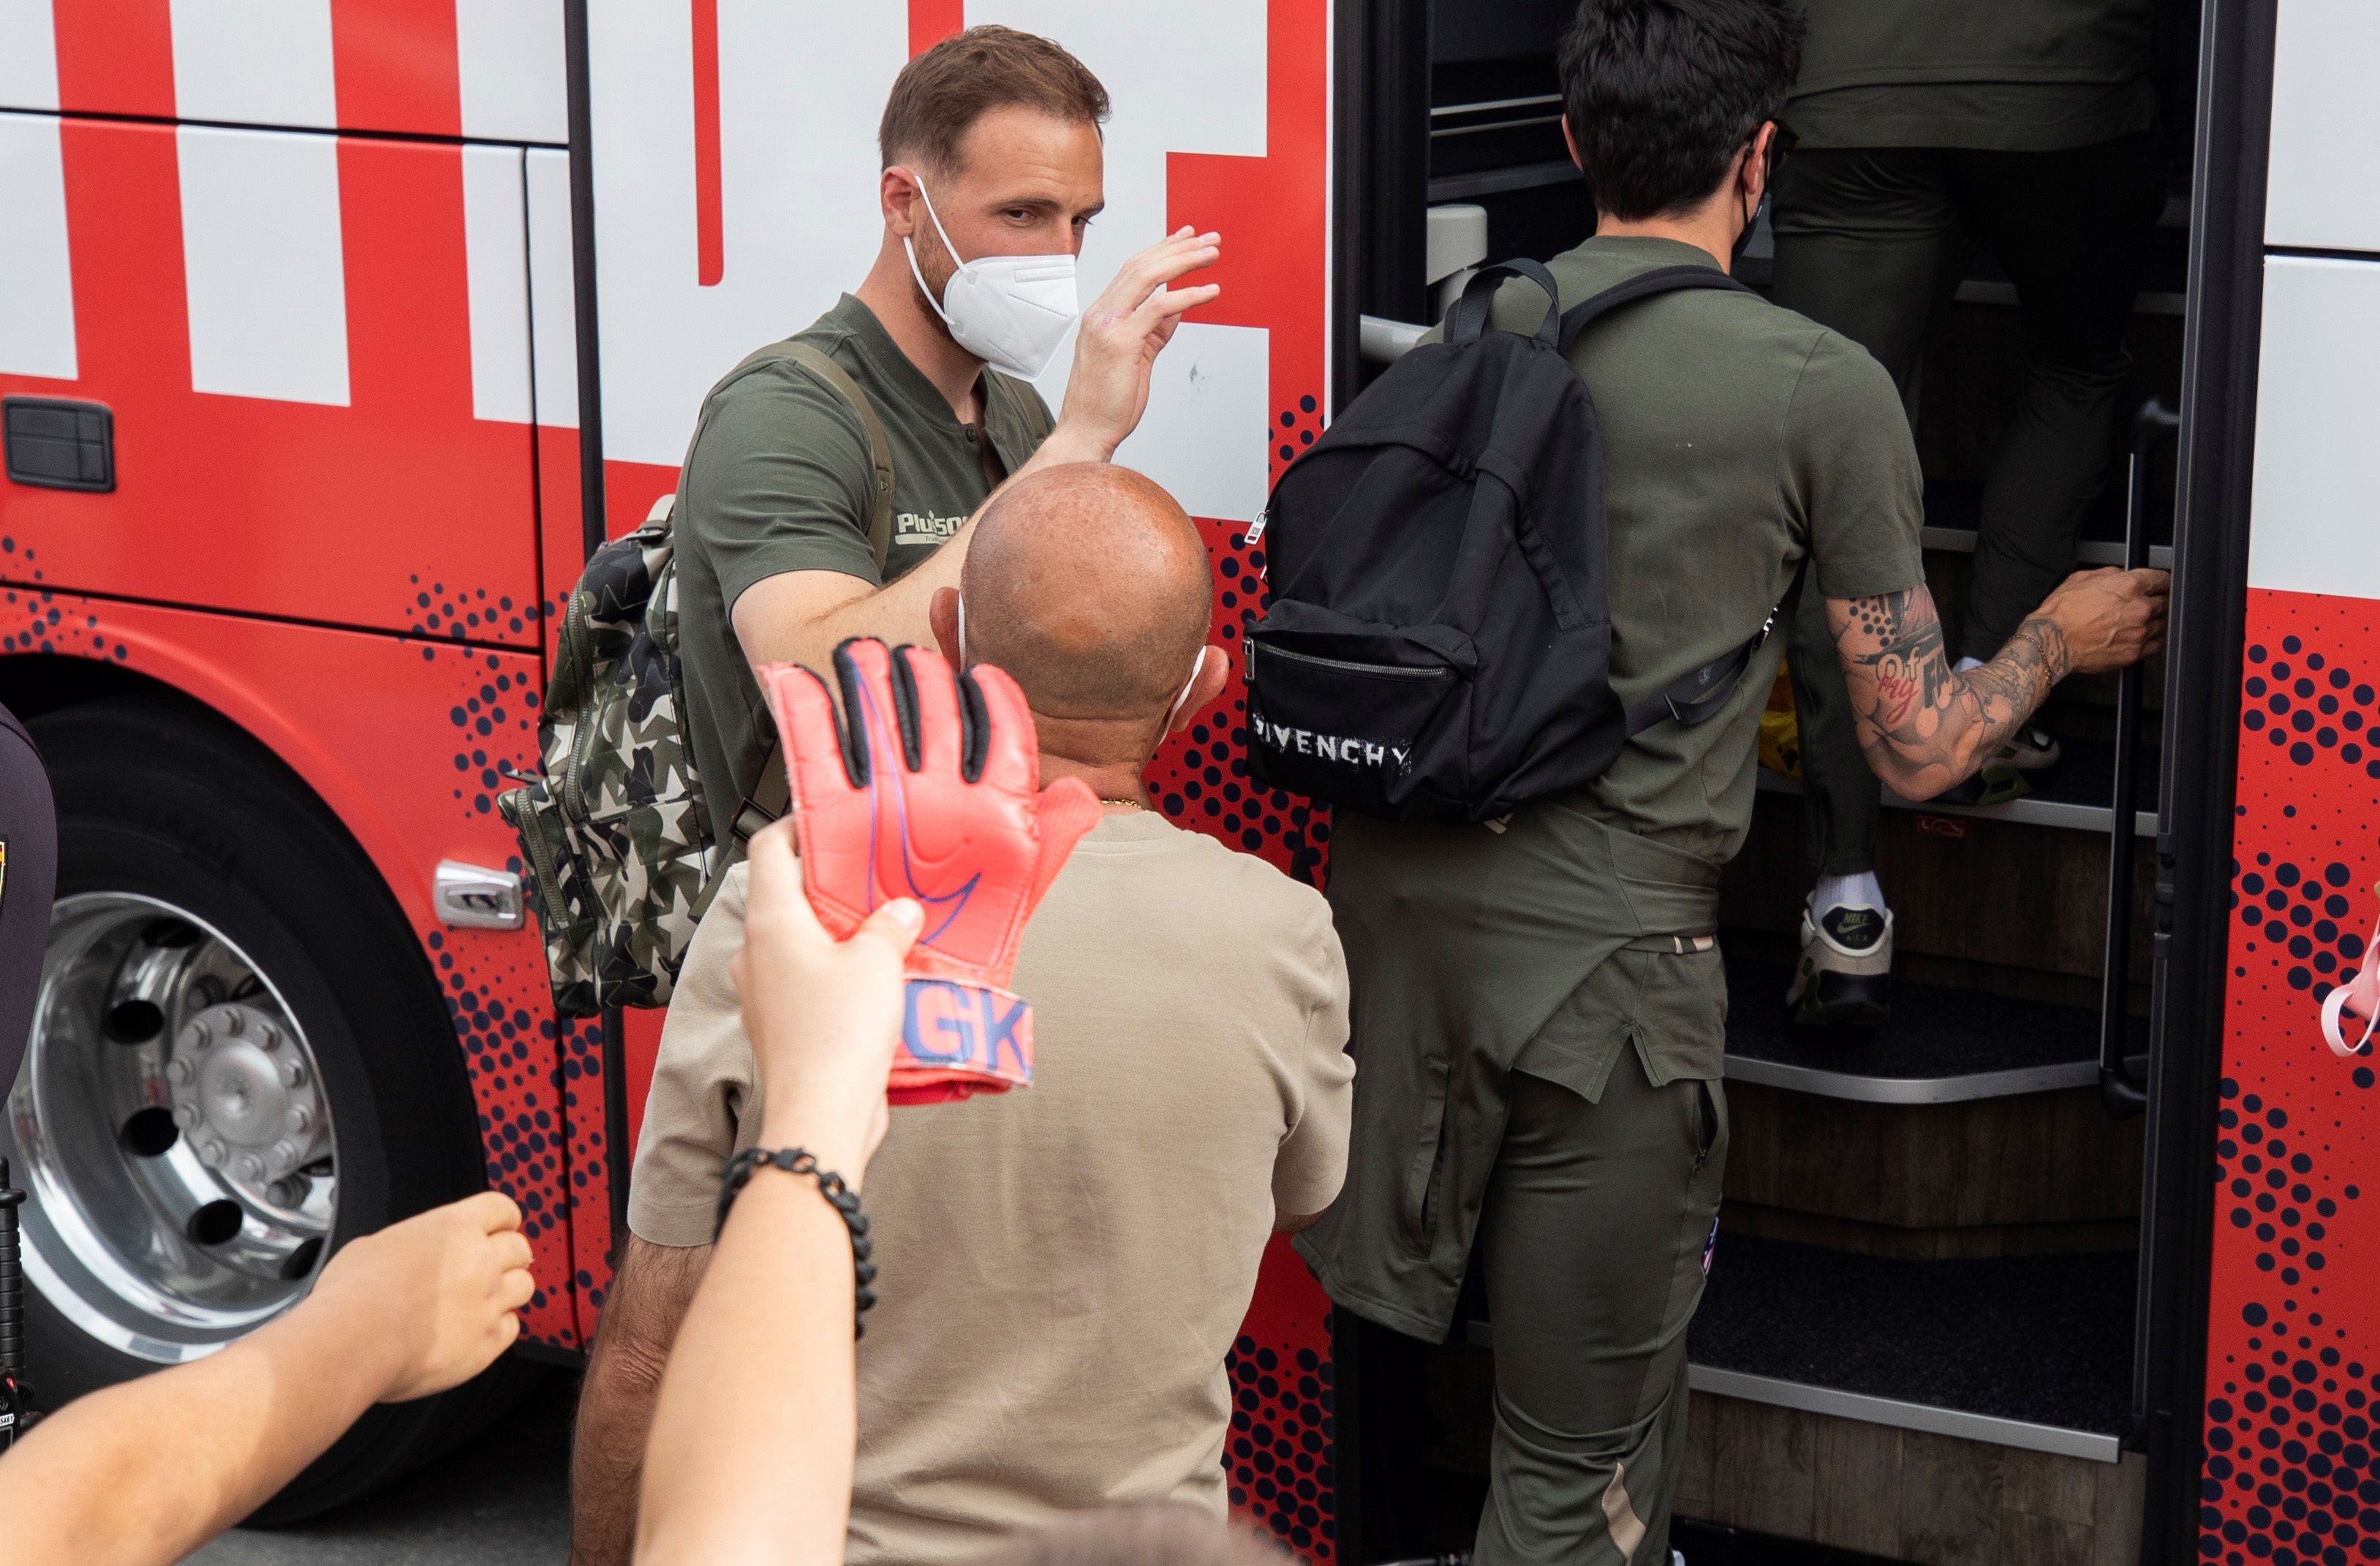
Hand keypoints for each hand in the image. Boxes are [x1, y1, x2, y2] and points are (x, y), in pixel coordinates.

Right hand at [310, 1191, 535, 1402]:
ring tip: (483, 1301)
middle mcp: (480, 1260)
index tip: (502, 1227)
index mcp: (454, 1228)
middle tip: (491, 1269)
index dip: (503, 1219)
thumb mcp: (374, 1245)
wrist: (352, 1342)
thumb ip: (410, 1245)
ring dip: (508, 1291)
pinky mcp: (487, 1342)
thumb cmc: (352, 1295)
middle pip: (520, 1248)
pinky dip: (499, 1328)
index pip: (502, 1209)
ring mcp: (489, 1302)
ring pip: (524, 1287)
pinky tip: (475, 1331)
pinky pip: (512, 1327)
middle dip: (509, 1256)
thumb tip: (407, 1255)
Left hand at [734, 819, 921, 1180]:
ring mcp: (765, 994)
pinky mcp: (784, 1028)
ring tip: (886, 933)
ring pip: (799, 945)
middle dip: (830, 887)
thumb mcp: (878, 962)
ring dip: (838, 936)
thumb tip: (899, 913)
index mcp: (770, 923)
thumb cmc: (836, 1035)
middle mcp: (757, 955)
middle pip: (786, 899)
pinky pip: (808, 986)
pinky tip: (879, 984)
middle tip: (874, 880)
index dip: (797, 829)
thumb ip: (889, 926)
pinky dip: (838, 976)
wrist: (821, 1115)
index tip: (830, 823)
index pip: (767, 852)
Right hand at [1048, 227, 1222, 459]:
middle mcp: (1101, 314)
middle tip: (1209, 239)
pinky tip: (1208, 292)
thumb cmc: (1106, 402)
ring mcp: (1108, 325)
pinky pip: (1159, 308)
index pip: (1133, 269)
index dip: (1162, 249)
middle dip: (1178, 247)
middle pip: (1142, 264)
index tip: (1186, 236)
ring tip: (1211, 255)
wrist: (1085, 431)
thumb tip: (1176, 308)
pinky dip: (1187, 296)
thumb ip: (1154, 331)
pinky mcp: (1121, 342)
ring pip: (1148, 277)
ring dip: (1185, 262)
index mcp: (1101, 315)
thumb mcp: (1135, 357)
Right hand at [2037, 567, 2168, 674]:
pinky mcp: (2134, 653)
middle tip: (2148, 603)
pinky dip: (2151, 640)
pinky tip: (2140, 637)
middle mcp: (2139, 608)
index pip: (2162, 580)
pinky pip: (2155, 645)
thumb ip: (2110, 574)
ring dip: (2155, 621)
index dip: (2162, 581)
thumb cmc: (2062, 612)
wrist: (2053, 641)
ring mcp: (2139, 632)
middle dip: (2158, 601)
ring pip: (2162, 624)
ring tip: (2141, 621)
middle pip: (2165, 602)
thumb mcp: (2082, 578)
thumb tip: (2121, 575)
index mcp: (2129, 586)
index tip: (2161, 585)